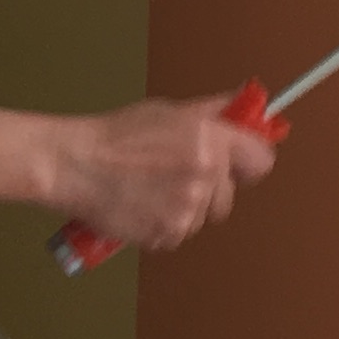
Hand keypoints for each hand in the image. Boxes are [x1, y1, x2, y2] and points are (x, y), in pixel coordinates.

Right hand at [54, 94, 279, 253]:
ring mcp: (187, 208)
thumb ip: (213, 111)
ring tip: (150, 189)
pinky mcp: (168, 235)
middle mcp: (204, 175)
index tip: (236, 163)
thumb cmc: (116, 137)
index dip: (247, 162)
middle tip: (172, 174)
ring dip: (183, 209)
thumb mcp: (168, 112)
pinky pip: (178, 235)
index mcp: (209, 140)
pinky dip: (162, 226)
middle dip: (208, 189)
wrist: (76, 165)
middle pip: (229, 195)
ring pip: (202, 218)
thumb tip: (245, 104)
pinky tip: (142, 205)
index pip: (261, 160)